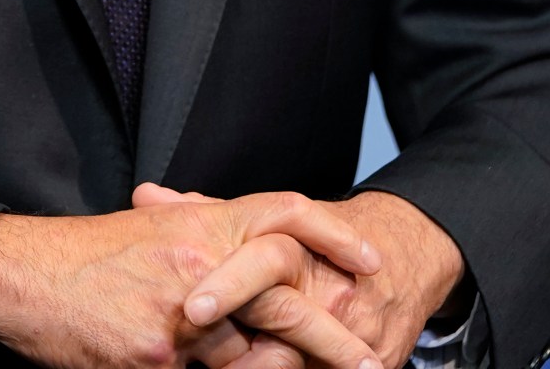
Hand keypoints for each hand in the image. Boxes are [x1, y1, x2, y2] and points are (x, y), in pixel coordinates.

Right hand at [0, 192, 385, 368]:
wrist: (20, 276)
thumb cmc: (80, 258)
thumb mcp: (150, 231)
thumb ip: (202, 240)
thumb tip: (249, 261)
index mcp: (201, 225)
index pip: (287, 215)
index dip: (334, 237)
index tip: (371, 265)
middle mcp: (200, 265)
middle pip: (287, 303)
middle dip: (334, 340)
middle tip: (371, 362)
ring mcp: (180, 317)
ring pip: (244, 358)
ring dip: (248, 367)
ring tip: (243, 357)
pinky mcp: (156, 359)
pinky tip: (176, 362)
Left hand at [135, 186, 465, 368]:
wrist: (404, 257)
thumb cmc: (319, 242)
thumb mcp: (267, 221)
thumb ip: (206, 215)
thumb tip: (146, 196)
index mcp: (294, 248)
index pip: (263, 260)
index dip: (227, 283)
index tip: (192, 308)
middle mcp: (327, 290)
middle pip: (286, 319)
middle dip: (243, 351)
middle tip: (203, 358)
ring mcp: (353, 329)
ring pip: (301, 361)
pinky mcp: (378, 358)